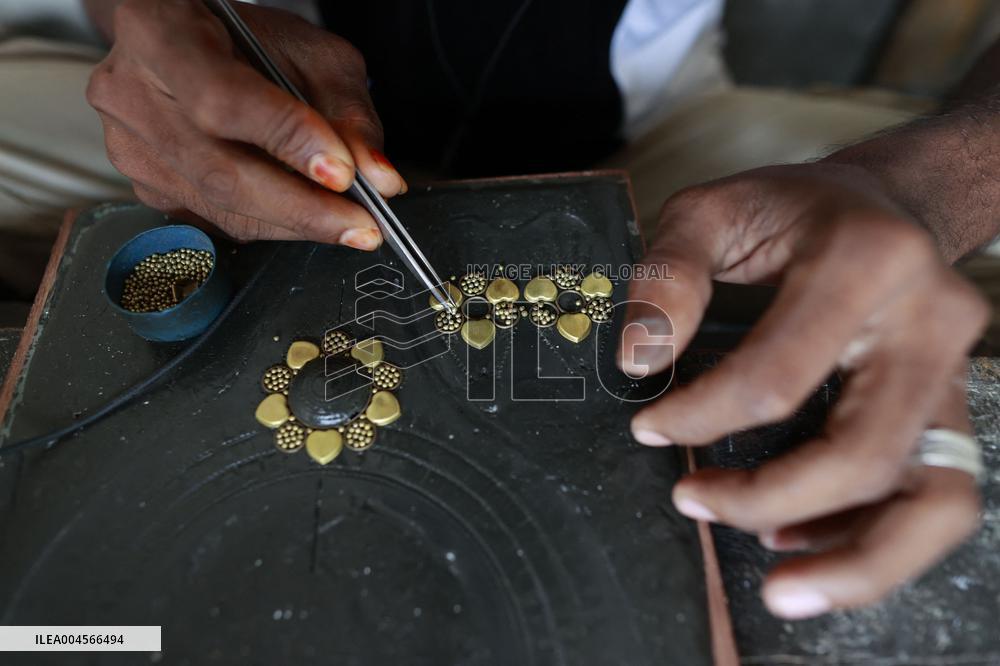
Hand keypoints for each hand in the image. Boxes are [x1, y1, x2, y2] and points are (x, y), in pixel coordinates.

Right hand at [86, 0, 405, 246]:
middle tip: (362, 226)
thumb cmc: (246, 41)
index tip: (343, 173)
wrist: (186, 45)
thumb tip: (379, 179)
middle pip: (221, 171)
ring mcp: (130, 146)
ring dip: (295, 224)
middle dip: (303, 208)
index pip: (223, 98)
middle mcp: (130, 93)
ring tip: (346, 223)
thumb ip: (349, 113)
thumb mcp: (312, 54)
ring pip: (223, 207)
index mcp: (160, 33)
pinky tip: (302, 214)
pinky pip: (218, 221)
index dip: (286, 140)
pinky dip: (272, 225)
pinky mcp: (145, 186)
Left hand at [619, 163, 987, 617]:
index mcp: (868, 262)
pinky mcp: (953, 410)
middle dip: (765, 500)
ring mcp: (955, 374)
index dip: (700, 418)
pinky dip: (875, 543)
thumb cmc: (792, 212)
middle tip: (693, 499)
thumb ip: (667, 273)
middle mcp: (930, 322)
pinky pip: (936, 500)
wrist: (884, 207)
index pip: (775, 379)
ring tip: (777, 586)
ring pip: (931, 499)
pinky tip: (804, 543)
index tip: (650, 426)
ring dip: (850, 561)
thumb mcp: (712, 209)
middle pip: (862, 455)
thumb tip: (638, 358)